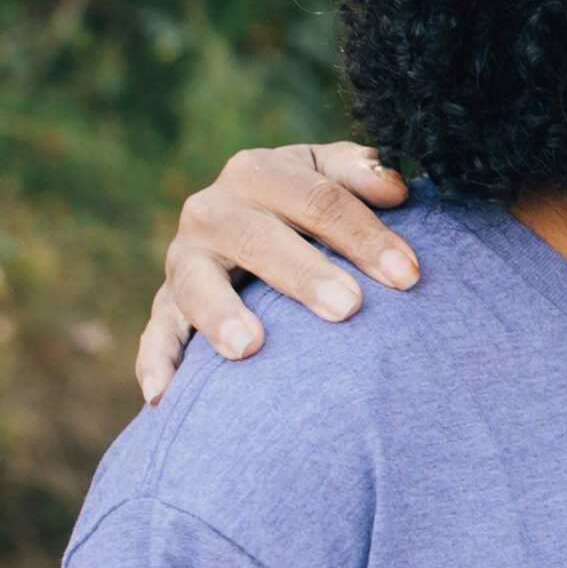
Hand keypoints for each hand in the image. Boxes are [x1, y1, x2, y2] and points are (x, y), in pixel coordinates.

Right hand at [136, 143, 417, 404]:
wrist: (252, 217)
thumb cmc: (312, 201)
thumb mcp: (334, 174)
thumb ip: (364, 173)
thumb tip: (396, 188)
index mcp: (260, 172)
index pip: (319, 199)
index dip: (365, 235)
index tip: (408, 274)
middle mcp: (213, 209)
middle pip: (259, 238)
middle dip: (305, 274)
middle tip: (348, 307)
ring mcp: (184, 257)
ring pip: (196, 282)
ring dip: (221, 314)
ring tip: (250, 347)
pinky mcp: (165, 301)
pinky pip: (156, 332)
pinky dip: (157, 361)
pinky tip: (165, 395)